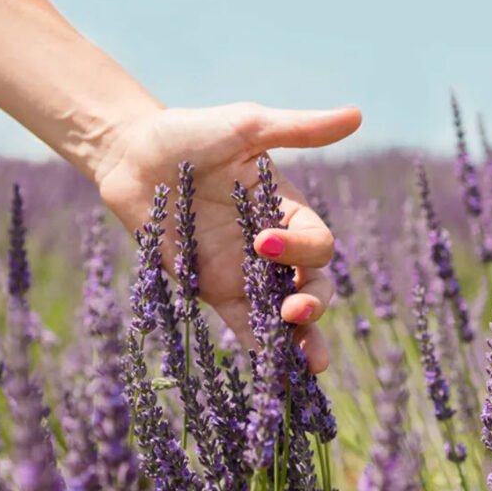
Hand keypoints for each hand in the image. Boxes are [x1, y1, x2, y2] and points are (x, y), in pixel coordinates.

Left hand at [95, 103, 361, 372]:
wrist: (132, 154)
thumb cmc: (191, 133)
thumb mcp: (247, 127)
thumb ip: (300, 130)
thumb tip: (358, 116)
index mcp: (288, 210)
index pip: (317, 244)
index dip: (302, 251)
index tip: (263, 241)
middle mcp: (272, 248)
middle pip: (312, 287)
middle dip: (313, 306)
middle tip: (296, 312)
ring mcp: (243, 273)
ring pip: (283, 316)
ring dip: (298, 342)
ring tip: (307, 367)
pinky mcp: (212, 291)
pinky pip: (244, 326)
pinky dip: (259, 349)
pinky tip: (270, 375)